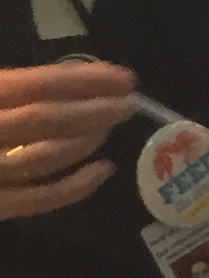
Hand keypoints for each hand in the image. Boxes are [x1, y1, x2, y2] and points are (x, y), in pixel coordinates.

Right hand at [0, 58, 133, 221]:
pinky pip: (37, 200)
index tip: (121, 76)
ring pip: (45, 158)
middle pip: (45, 120)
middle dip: (93, 109)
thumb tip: (56, 80)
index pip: (33, 86)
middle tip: (128, 101)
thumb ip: (5, 86)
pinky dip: (76, 186)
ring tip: (113, 123)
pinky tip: (103, 170)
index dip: (82, 80)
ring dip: (87, 140)